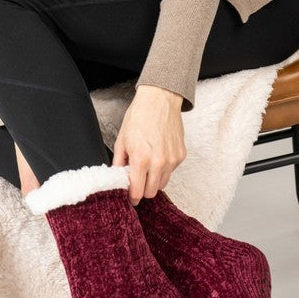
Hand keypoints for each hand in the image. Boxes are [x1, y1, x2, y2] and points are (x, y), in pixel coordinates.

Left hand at [112, 84, 186, 204]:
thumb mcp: (122, 139)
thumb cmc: (139, 116)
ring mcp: (172, 160)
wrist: (160, 99)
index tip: (130, 197)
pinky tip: (158, 156)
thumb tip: (118, 177)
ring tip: (147, 168)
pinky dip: (163, 169)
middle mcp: (158, 162)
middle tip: (137, 182)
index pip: (137, 191)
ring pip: (162, 184)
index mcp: (141, 159)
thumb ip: (119, 162)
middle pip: (151, 192)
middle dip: (143, 190)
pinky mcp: (180, 155)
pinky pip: (171, 171)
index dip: (132, 197)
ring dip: (154, 181)